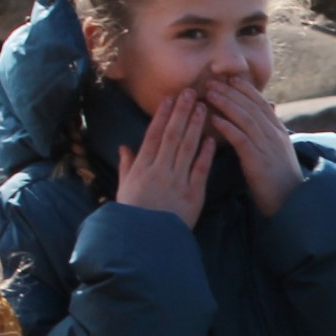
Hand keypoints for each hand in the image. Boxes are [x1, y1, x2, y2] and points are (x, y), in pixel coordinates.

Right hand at [115, 90, 214, 226]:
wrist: (145, 242)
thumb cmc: (133, 216)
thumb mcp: (124, 189)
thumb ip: (126, 166)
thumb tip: (124, 146)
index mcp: (142, 168)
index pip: (153, 136)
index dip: (162, 115)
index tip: (170, 98)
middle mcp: (159, 170)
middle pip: (172, 135)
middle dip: (182, 112)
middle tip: (191, 92)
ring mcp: (176, 181)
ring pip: (187, 148)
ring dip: (196, 126)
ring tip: (203, 107)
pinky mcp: (192, 195)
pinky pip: (200, 170)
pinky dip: (206, 154)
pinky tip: (212, 139)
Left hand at [203, 77, 302, 217]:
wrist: (292, 204)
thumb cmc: (281, 182)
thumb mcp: (278, 154)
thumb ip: (269, 137)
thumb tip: (262, 123)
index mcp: (279, 133)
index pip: (262, 104)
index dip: (246, 90)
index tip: (231, 78)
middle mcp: (275, 135)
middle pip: (251, 106)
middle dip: (231, 92)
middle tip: (212, 81)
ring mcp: (268, 147)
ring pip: (245, 118)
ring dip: (226, 104)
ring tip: (209, 94)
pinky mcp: (258, 161)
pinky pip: (241, 139)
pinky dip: (227, 127)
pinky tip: (214, 119)